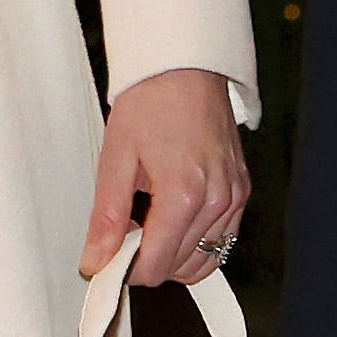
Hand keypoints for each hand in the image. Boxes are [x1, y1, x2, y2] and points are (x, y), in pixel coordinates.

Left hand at [82, 68, 247, 284]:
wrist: (184, 66)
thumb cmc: (151, 101)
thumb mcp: (116, 157)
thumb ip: (108, 217)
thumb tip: (96, 259)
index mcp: (184, 195)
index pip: (156, 266)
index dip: (125, 271)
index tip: (105, 261)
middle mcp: (217, 201)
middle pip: (179, 267)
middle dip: (146, 262)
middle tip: (121, 237)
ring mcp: (234, 197)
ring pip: (204, 260)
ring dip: (172, 256)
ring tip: (145, 226)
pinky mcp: (241, 190)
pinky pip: (222, 239)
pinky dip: (195, 243)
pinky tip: (171, 221)